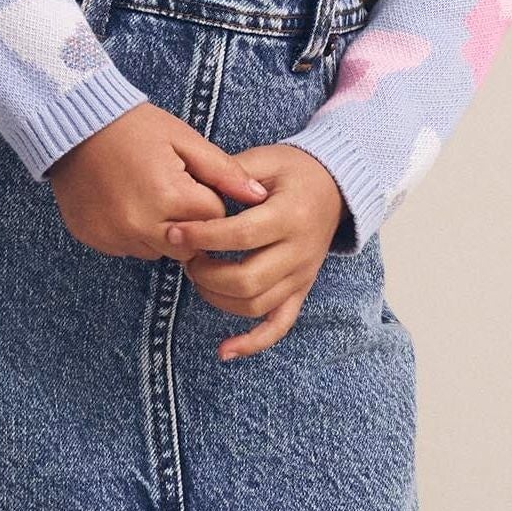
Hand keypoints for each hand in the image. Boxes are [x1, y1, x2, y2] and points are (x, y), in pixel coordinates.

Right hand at [47, 102, 270, 259]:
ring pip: (158, 251)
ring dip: (163, 232)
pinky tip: (125, 203)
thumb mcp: (184, 140)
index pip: (213, 220)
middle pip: (190, 246)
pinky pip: (128, 248)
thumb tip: (258, 197)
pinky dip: (134, 233)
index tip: (194, 181)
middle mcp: (140, 224)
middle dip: (191, 225)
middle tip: (174, 192)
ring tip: (148, 194)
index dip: (208, 201)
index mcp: (168, 196)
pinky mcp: (95, 239)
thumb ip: (224, 171)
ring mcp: (114, 235)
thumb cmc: (133, 127)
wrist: (73, 124)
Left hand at [162, 143, 344, 360]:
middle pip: (247, 280)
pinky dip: (252, 343)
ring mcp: (302, 276)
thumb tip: (192, 191)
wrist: (337, 187)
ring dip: (217, 298)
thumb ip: (231, 173)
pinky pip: (278, 325)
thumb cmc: (294, 171)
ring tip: (198, 276)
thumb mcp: (265, 160)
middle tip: (186, 257)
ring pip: (255, 305)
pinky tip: (224, 351)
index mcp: (290, 216)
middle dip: (206, 274)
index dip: (202, 236)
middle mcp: (299, 252)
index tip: (174, 232)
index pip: (240, 235)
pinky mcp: (301, 290)